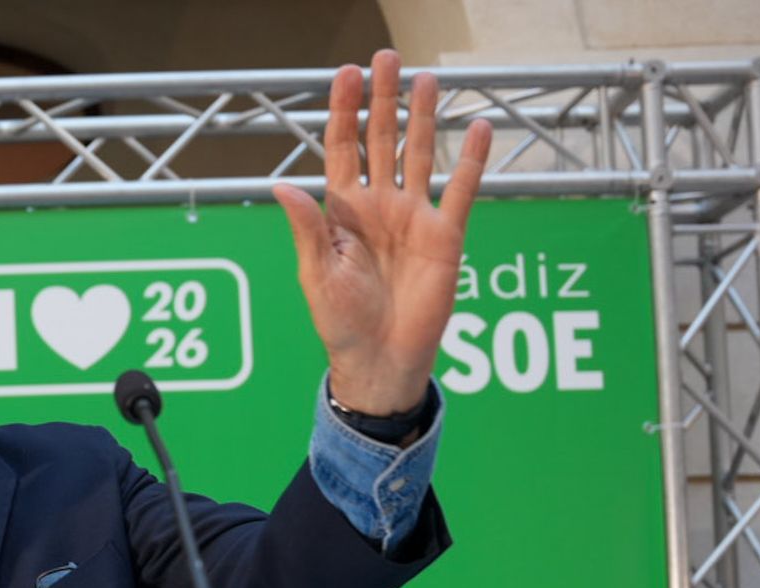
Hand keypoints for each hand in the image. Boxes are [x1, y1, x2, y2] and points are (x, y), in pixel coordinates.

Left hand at [271, 50, 492, 415]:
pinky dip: (471, 160)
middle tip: (386, 57)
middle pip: (382, 139)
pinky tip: (477, 127)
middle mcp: (379, 205)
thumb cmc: (341, 321)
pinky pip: (461, 189)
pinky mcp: (445, 234)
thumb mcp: (317, 273)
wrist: (380, 357)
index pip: (342, 148)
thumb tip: (282, 186)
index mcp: (343, 211)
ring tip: (427, 79)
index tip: (345, 73)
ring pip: (420, 154)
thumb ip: (307, 227)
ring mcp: (414, 216)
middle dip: (383, 99)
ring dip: (424, 117)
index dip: (343, 111)